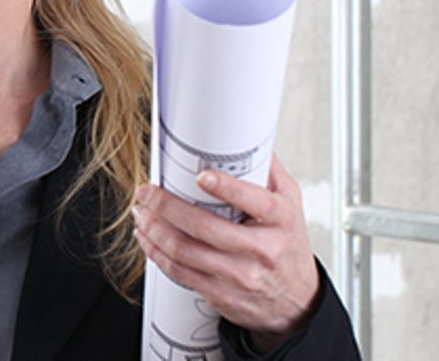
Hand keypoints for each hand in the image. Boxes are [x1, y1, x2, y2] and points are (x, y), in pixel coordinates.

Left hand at [133, 154, 320, 353]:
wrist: (296, 300)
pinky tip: (148, 238)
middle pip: (205, 227)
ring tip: (142, 212)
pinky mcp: (221, 294)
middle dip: (167, 206)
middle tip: (147, 192)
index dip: (226, 188)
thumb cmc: (288, 246)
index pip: (255, 202)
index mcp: (280, 221)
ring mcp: (240, 276)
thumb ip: (269, 171)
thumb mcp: (291, 204)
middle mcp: (261, 250)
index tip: (201, 176)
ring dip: (154, 229)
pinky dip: (156, 253)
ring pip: (185, 252)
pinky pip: (180, 273)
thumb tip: (251, 137)